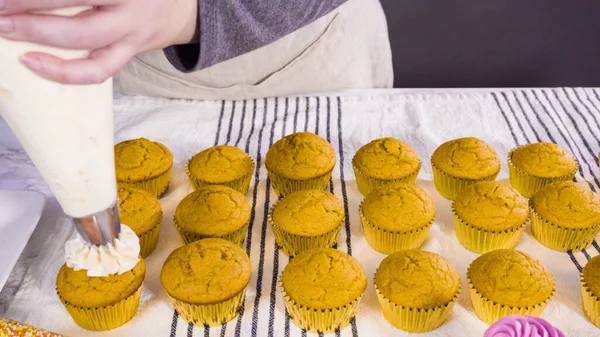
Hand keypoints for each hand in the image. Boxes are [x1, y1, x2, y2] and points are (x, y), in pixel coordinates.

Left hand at [0, 0, 197, 83]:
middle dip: (29, 1)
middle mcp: (130, 4)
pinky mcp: (128, 54)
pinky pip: (98, 71)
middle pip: (76, 0)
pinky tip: (33, 62)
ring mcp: (131, 32)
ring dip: (40, 34)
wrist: (183, 10)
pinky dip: (64, 72)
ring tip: (5, 28)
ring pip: (86, 39)